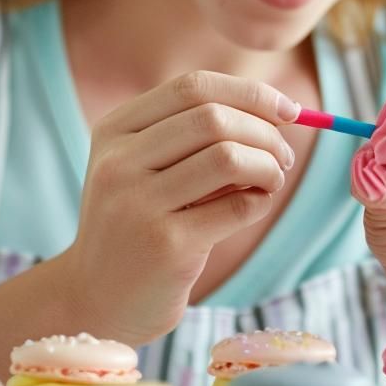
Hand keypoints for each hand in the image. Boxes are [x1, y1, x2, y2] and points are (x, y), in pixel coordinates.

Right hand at [61, 71, 299, 343]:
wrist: (96, 298)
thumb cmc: (137, 224)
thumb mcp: (144, 168)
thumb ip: (194, 134)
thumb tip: (278, 110)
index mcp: (114, 131)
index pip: (193, 87)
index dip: (250, 93)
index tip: (288, 110)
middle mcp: (119, 162)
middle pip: (213, 118)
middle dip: (266, 133)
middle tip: (283, 157)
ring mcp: (139, 204)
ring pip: (229, 157)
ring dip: (269, 166)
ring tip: (272, 181)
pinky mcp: (167, 246)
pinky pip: (237, 206)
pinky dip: (261, 200)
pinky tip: (256, 205)